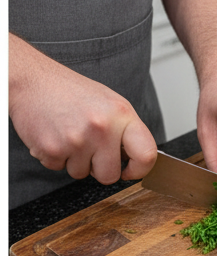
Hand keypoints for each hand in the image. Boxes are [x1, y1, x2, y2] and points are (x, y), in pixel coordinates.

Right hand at [9, 34, 156, 183]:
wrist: (30, 79)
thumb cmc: (70, 91)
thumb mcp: (109, 103)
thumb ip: (126, 132)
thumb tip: (137, 159)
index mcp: (121, 114)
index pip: (146, 155)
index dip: (140, 170)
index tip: (131, 170)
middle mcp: (101, 127)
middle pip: (110, 176)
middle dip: (99, 168)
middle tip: (89, 147)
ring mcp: (77, 140)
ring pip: (82, 174)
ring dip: (75, 161)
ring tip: (69, 135)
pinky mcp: (52, 149)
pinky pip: (59, 168)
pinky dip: (56, 157)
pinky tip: (55, 135)